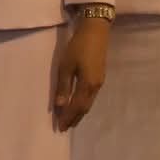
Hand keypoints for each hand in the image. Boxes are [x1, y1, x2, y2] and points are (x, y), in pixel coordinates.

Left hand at [54, 16, 110, 130]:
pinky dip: (83, 104)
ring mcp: (99, 82)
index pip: (76, 107)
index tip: (60, 127)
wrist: (96, 32)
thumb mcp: (66, 66)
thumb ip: (64, 86)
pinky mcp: (99, 77)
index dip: (68, 117)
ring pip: (89, 103)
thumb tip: (60, 106)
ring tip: (70, 120)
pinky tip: (78, 104)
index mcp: (88, 85)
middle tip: (65, 127)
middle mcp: (96, 87)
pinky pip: (90, 96)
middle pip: (84, 108)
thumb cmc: (78, 47)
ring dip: (79, 112)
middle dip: (74, 118)